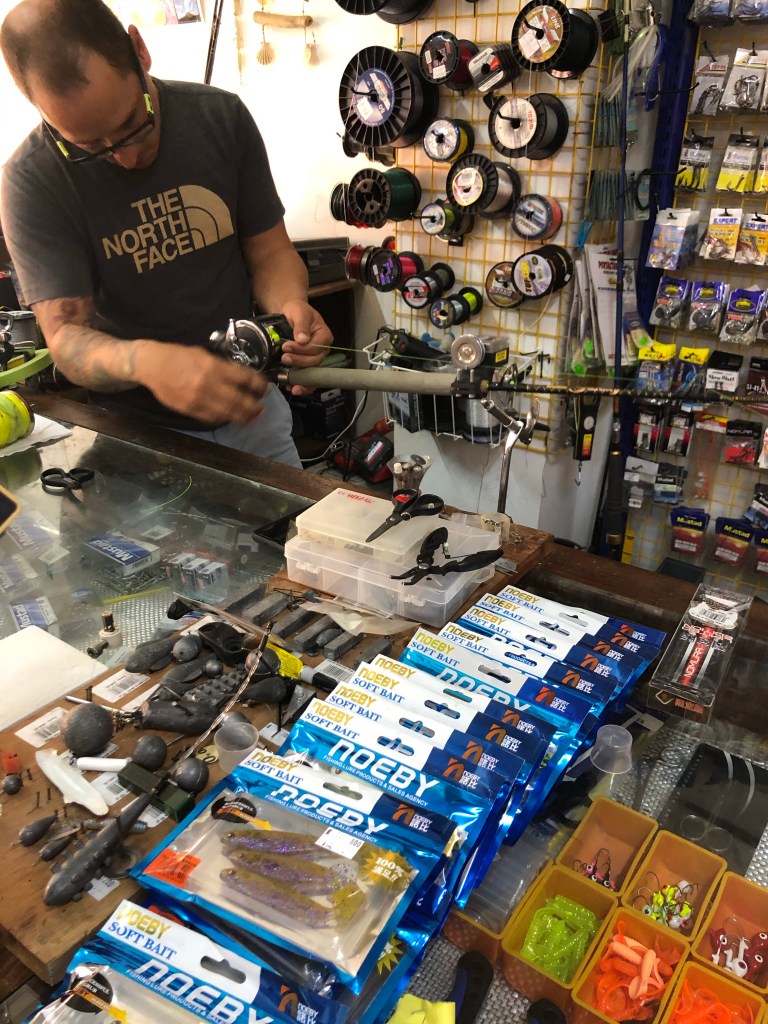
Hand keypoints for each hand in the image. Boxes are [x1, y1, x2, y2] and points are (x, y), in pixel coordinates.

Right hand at [140, 342, 268, 424]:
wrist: (152, 365)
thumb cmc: (179, 356)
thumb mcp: (203, 355)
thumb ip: (222, 367)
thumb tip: (240, 378)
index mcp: (214, 367)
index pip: (245, 378)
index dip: (259, 385)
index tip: (264, 389)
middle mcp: (209, 384)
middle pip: (240, 401)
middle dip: (254, 407)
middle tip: (260, 409)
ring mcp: (199, 399)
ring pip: (228, 413)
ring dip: (243, 417)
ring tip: (251, 417)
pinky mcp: (190, 409)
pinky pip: (212, 418)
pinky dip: (224, 418)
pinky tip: (229, 417)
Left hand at [279, 300, 332, 395]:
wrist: (289, 315)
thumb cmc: (296, 311)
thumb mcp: (298, 311)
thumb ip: (301, 324)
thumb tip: (302, 339)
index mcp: (325, 336)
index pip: (316, 347)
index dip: (302, 350)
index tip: (286, 346)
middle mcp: (323, 350)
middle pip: (314, 361)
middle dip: (299, 362)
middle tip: (284, 358)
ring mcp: (315, 358)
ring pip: (312, 372)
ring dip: (300, 378)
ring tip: (288, 381)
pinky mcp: (307, 365)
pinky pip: (308, 378)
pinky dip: (300, 384)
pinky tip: (290, 387)